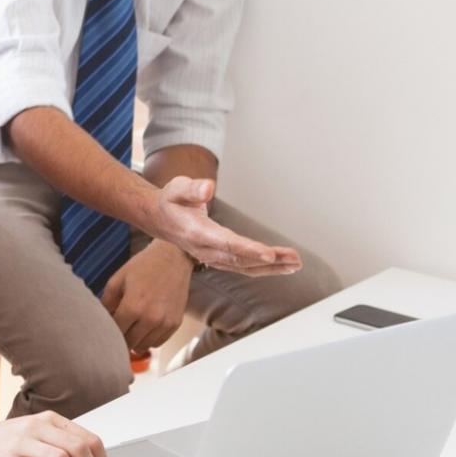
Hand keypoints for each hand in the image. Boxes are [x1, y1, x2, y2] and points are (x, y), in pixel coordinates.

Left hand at [102, 241, 190, 351]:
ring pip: (143, 346)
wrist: (173, 258)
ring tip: (131, 326)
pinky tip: (145, 326)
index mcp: (133, 307)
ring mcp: (165, 323)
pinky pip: (158, 342)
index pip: (115, 333)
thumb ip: (106, 303)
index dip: (108, 331)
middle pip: (129, 343)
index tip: (105, 327)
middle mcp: (151, 318)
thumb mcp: (117, 280)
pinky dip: (149, 338)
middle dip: (121, 337)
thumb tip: (99, 321)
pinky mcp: (176, 324)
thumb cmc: (143, 266)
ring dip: (135, 340)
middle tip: (118, 326)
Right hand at [149, 177, 301, 275]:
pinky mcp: (219, 259)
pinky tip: (282, 265)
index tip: (269, 254)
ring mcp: (212, 258)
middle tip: (295, 259)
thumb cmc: (171, 202)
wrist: (160, 219)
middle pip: (240, 259)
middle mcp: (205, 250)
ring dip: (272, 267)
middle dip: (269, 261)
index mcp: (196, 233)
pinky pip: (243, 268)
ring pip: (245, 267)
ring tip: (295, 263)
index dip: (248, 249)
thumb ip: (192, 188)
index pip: (225, 243)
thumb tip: (209, 188)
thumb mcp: (176, 188)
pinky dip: (264, 268)